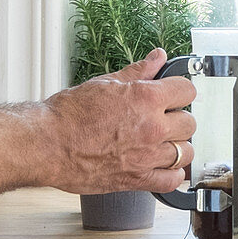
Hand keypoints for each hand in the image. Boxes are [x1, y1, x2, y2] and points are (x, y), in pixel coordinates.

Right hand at [43, 48, 195, 194]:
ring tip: (164, 143)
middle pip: (190, 123)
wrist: (47, 144)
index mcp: (146, 98)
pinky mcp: (137, 180)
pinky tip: (164, 166)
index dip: (180, 90)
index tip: (175, 95)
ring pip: (185, 152)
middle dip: (178, 118)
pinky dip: (172, 174)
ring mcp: (147, 155)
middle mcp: (152, 127)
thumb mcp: (105, 83)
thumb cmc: (69, 114)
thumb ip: (138, 71)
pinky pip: (171, 180)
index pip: (187, 90)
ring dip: (177, 146)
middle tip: (164, 119)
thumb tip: (157, 58)